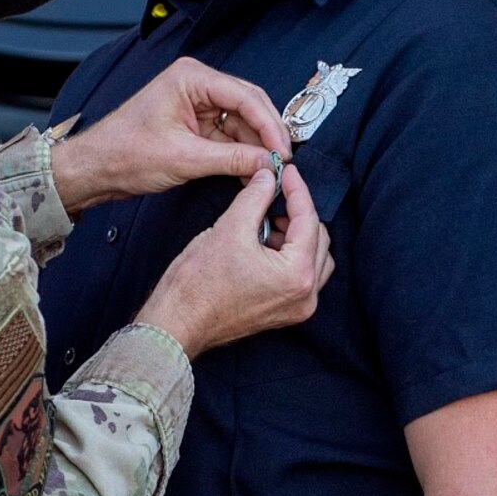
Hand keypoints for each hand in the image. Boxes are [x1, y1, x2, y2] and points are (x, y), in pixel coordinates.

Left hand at [50, 58, 290, 213]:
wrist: (95, 169)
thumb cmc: (123, 153)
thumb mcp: (184, 158)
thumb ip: (231, 159)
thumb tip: (268, 163)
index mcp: (191, 78)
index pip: (245, 96)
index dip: (269, 125)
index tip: (283, 150)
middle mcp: (196, 84)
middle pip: (248, 106)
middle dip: (266, 135)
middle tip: (283, 161)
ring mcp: (196, 104)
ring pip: (240, 123)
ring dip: (254, 147)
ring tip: (269, 171)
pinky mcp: (194, 124)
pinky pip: (227, 136)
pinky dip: (240, 153)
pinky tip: (251, 170)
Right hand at [135, 161, 333, 359]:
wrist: (177, 324)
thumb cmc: (198, 284)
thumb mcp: (230, 229)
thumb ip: (256, 197)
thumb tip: (268, 177)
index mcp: (297, 275)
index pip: (308, 220)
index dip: (296, 190)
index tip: (286, 171)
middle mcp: (305, 296)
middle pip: (318, 240)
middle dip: (297, 214)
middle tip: (273, 195)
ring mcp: (296, 308)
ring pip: (313, 259)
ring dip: (296, 236)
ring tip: (266, 223)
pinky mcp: (284, 313)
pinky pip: (300, 277)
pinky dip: (288, 257)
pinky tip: (263, 245)